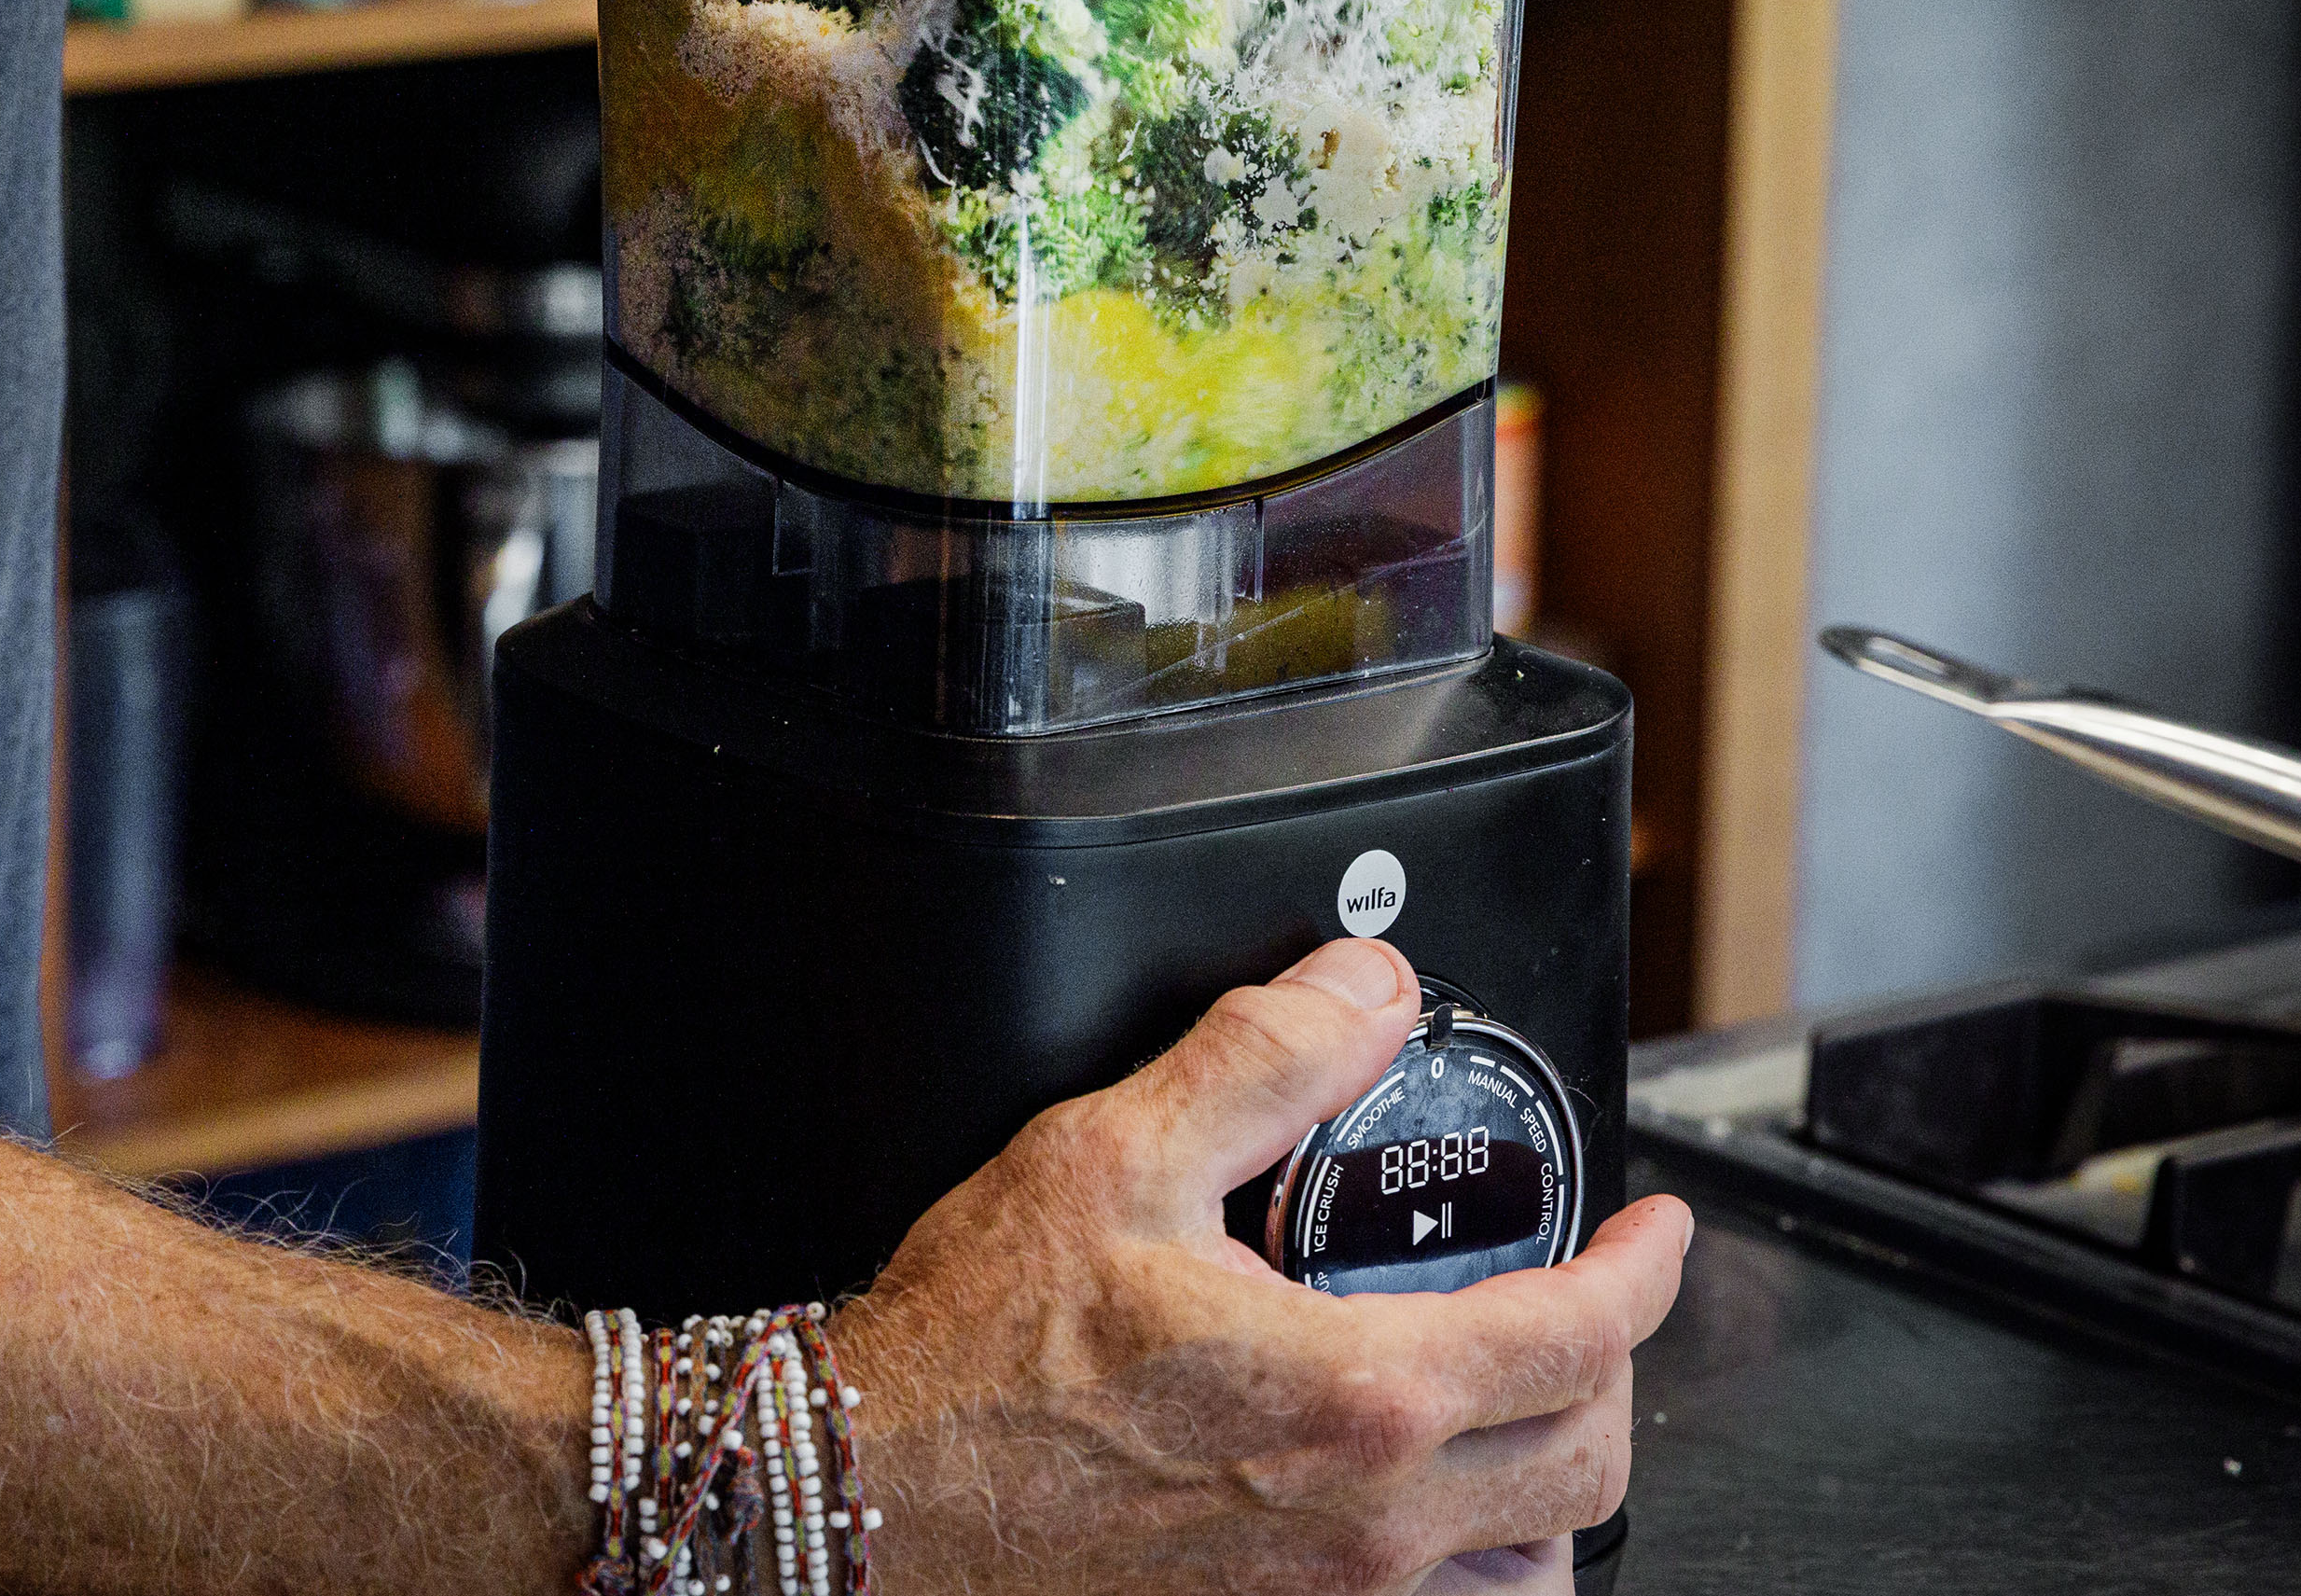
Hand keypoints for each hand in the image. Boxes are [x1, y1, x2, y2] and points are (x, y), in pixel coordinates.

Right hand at [833, 937, 1691, 1595]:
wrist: (876, 1492)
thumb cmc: (976, 1350)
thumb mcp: (1113, 1151)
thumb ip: (1261, 1058)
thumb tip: (1365, 993)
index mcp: (1355, 1392)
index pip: (1578, 1337)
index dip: (1643, 1272)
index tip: (1655, 1232)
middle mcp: (1367, 1523)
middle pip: (1586, 1466)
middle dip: (1610, 1370)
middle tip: (1580, 1302)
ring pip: (1530, 1571)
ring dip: (1546, 1486)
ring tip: (1509, 1409)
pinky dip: (1469, 1571)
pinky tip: (1417, 1513)